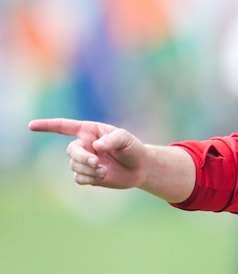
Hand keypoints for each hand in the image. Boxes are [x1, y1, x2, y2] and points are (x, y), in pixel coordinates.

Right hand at [29, 118, 146, 189]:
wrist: (139, 168)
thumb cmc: (133, 148)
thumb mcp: (126, 139)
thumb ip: (112, 139)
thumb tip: (95, 146)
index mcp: (90, 131)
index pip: (64, 127)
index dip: (47, 126)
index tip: (31, 126)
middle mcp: (84, 145)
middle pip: (71, 151)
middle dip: (82, 158)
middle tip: (97, 163)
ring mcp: (84, 161)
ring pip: (74, 166)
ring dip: (89, 170)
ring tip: (105, 170)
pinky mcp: (87, 175)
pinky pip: (78, 178)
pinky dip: (89, 178)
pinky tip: (102, 176)